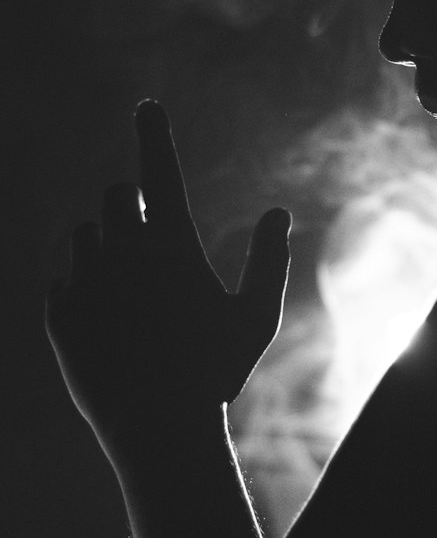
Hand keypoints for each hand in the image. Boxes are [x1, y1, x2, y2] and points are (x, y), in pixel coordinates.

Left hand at [45, 100, 290, 459]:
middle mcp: (124, 254)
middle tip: (149, 241)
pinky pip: (63, 275)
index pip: (160, 170)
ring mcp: (86, 282)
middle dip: (132, 206)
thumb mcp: (256, 319)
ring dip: (104, 244)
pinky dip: (82, 284)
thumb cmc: (216, 373)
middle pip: (117, 194)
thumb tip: (277, 213)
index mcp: (173, 247)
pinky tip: (108, 319)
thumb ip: (268, 261)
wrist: (156, 431)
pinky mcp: (58, 312)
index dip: (154, 132)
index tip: (146, 106)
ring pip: (85, 232)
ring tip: (128, 289)